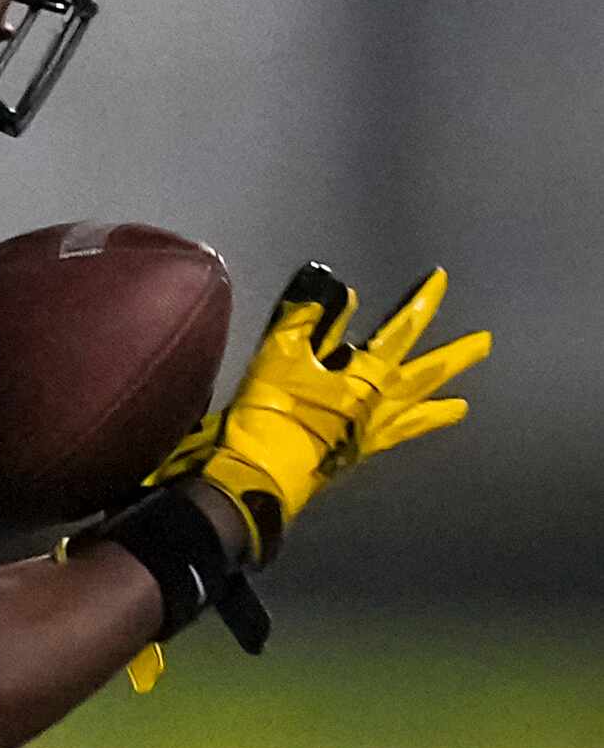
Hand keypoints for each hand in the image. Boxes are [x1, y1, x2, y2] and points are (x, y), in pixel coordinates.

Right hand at [148, 264, 488, 565]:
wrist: (261, 469)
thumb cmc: (273, 409)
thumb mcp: (281, 354)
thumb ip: (310, 319)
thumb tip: (341, 291)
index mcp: (367, 374)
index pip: (403, 328)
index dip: (423, 301)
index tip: (442, 279)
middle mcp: (382, 402)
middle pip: (428, 373)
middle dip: (456, 355)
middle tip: (485, 342)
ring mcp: (375, 430)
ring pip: (418, 412)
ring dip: (442, 405)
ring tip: (463, 405)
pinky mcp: (360, 451)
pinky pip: (395, 439)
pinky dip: (408, 433)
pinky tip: (413, 431)